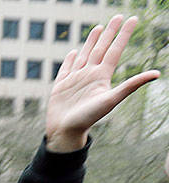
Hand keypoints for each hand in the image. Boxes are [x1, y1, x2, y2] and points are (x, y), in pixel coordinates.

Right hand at [44, 15, 158, 151]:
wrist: (65, 131)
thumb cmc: (88, 118)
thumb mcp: (112, 100)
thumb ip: (132, 85)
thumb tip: (157, 74)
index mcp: (102, 76)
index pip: (115, 50)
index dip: (124, 34)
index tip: (133, 19)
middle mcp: (90, 74)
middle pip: (102, 48)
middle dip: (109, 33)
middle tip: (118, 16)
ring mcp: (76, 79)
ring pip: (86, 55)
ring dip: (92, 41)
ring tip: (98, 28)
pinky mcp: (61, 85)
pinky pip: (67, 68)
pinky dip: (71, 59)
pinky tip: (74, 52)